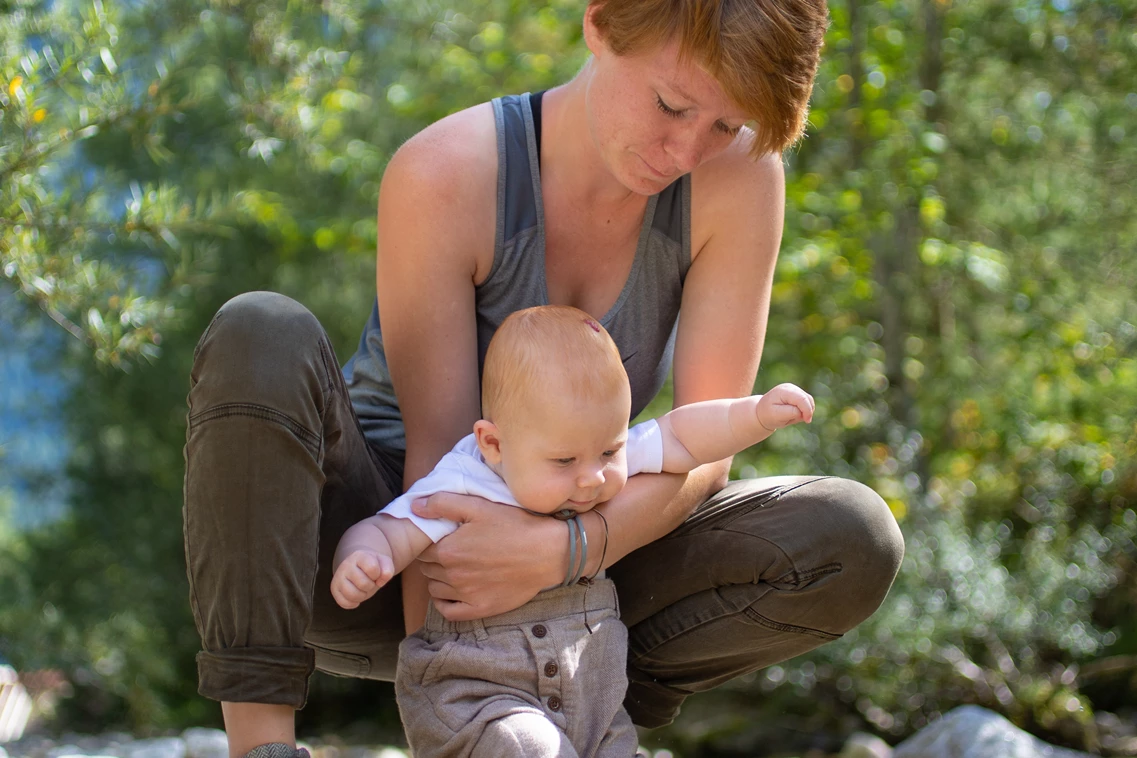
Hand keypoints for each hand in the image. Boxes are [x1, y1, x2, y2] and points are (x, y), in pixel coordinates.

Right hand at [330, 550, 394, 609]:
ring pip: (352, 595)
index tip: (376, 574)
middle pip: (363, 584)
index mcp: (360, 556)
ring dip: (362, 596)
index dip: (378, 575)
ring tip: (363, 589)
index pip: (372, 568)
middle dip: (370, 586)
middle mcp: (346, 565)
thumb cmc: (373, 565)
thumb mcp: (384, 563)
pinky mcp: (334, 588)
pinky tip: (356, 596)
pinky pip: (344, 603)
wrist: (359, 565)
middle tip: (369, 582)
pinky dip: (353, 603)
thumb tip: (381, 580)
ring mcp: (338, 577)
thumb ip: (388, 569)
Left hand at [412, 492, 562, 620]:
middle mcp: (453, 575)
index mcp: (449, 550)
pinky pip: (448, 611)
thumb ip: (443, 504)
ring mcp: (466, 594)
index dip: (428, 541)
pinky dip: (444, 602)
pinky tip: (451, 592)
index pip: (422, 549)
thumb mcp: (480, 506)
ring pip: (434, 589)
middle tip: (448, 550)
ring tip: (453, 567)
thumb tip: (414, 506)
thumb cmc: (515, 525)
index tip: (440, 537)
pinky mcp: (480, 608)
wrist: (548, 552)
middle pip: (426, 569)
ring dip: (437, 578)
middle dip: (432, 559)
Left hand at [757, 383, 814, 430]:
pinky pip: (807, 402)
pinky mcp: (797, 393)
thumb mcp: (776, 416)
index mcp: (784, 391)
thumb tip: (802, 411)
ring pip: (809, 401)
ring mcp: (794, 389)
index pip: (802, 399)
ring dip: (804, 411)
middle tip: (794, 420)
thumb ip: (790, 412)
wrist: (762, 412)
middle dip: (806, 412)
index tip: (806, 421)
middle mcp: (790, 387)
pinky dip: (803, 410)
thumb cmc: (768, 415)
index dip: (807, 411)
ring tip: (791, 416)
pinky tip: (794, 413)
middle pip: (808, 399)